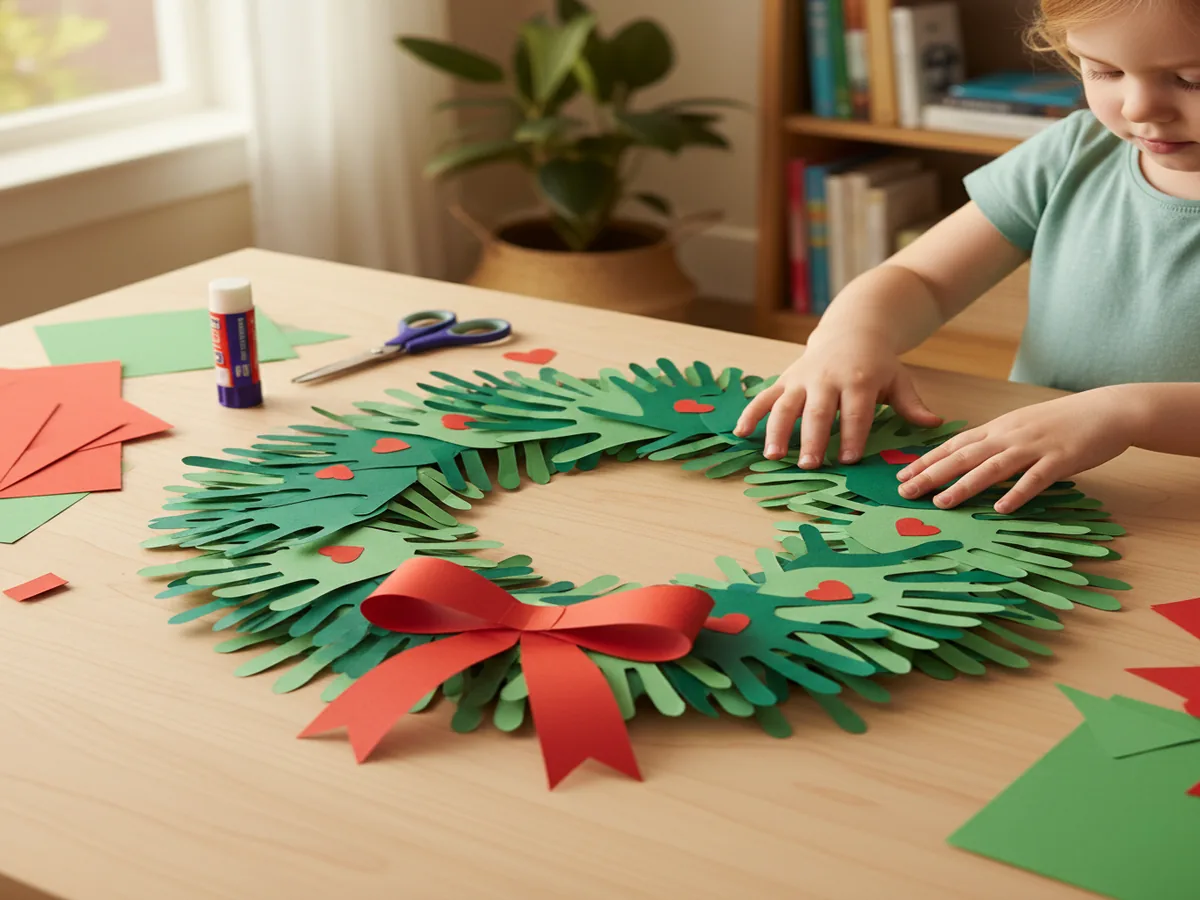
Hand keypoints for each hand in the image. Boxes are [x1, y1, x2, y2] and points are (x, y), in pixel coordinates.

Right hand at [733, 330, 942, 467]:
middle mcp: (827, 378)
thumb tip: (935, 423)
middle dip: (812, 439)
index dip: (851, 435)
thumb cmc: (878, 363)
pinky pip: (764, 397)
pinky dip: (750, 414)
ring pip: (786, 405)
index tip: (846, 459)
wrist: (853, 328)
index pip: (855, 411)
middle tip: (809, 464)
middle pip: (818, 411)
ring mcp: (802, 378)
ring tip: (773, 456)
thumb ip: (911, 404)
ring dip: (777, 431)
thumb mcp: (898, 379)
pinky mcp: (785, 379)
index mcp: (858, 379)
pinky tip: (740, 433)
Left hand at [895, 387, 1135, 513]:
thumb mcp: (1020, 426)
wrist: (1107, 410)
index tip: (902, 475)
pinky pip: (1035, 478)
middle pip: (964, 456)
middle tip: (906, 492)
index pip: (954, 444)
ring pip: (992, 467)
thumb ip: (994, 442)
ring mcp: (1035, 447)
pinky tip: (1000, 508)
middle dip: (932, 474)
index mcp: (999, 428)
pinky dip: (1016, 493)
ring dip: (964, 486)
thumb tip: (966, 460)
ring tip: (941, 503)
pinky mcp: (1060, 459)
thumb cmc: (1061, 422)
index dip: (926, 460)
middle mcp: (1010, 435)